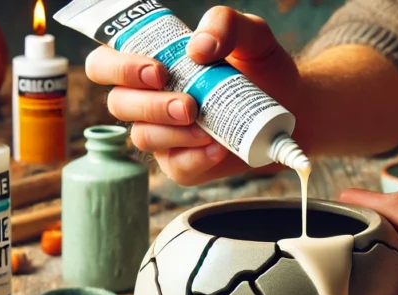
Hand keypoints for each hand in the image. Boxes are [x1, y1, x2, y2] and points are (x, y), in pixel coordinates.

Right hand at [84, 6, 302, 184]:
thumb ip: (225, 23)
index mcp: (150, 62)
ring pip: (143, 137)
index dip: (117, 67)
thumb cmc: (261, 67)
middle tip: (188, 104)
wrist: (293, 107)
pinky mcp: (183, 163)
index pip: (105, 64)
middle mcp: (148, 99)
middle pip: (117, 103)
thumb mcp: (251, 34)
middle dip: (149, 105)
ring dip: (172, 132)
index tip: (157, 70)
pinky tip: (218, 147)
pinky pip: (176, 167)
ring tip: (207, 126)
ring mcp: (163, 134)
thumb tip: (198, 49)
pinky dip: (197, 158)